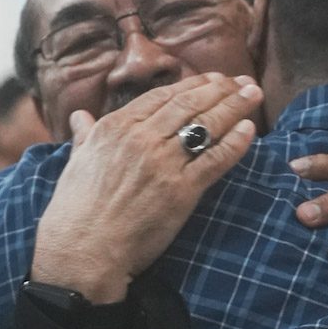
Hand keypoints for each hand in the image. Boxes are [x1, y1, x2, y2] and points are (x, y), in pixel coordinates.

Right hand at [31, 73, 262, 301]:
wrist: (83, 250)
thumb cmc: (75, 211)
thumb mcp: (75, 162)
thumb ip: (85, 135)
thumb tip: (80, 116)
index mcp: (115, 128)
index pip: (162, 97)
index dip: (192, 85)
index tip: (212, 78)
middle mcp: (141, 139)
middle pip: (189, 105)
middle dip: (220, 89)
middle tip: (242, 80)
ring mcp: (163, 163)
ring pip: (206, 126)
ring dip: (234, 107)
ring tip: (252, 94)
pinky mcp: (181, 190)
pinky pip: (215, 159)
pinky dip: (235, 142)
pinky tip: (250, 129)